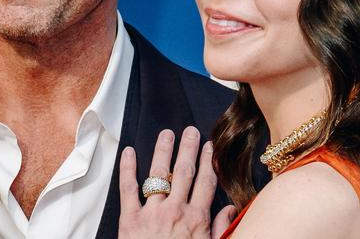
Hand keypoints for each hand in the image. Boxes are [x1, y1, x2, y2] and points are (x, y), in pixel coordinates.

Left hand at [118, 126, 235, 238]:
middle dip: (188, 149)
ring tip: (166, 133)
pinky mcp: (129, 219)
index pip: (205, 183)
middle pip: (184, 173)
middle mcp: (175, 211)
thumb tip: (231, 208)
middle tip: (190, 130)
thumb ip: (219, 228)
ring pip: (158, 175)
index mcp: (196, 220)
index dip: (208, 161)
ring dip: (163, 151)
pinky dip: (127, 168)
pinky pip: (128, 189)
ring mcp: (151, 213)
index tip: (209, 145)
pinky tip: (128, 151)